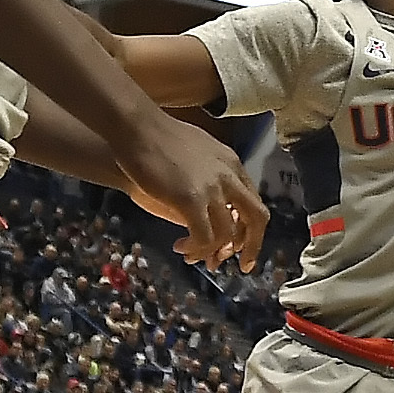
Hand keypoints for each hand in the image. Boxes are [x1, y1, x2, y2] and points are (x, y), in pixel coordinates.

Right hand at [123, 116, 267, 271]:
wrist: (136, 127)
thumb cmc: (156, 138)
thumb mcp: (195, 152)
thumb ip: (207, 174)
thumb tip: (206, 197)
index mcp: (231, 163)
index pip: (253, 201)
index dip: (249, 226)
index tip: (239, 242)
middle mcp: (228, 175)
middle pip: (256, 218)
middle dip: (252, 246)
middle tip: (241, 265)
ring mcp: (212, 187)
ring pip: (228, 233)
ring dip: (212, 250)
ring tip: (193, 255)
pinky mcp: (191, 199)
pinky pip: (205, 236)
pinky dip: (197, 249)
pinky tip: (183, 248)